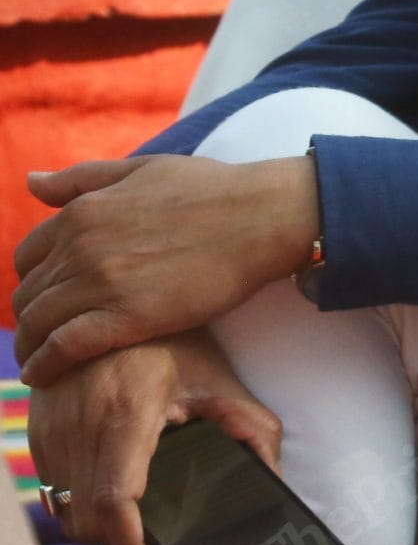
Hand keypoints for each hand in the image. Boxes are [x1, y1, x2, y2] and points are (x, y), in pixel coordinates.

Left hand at [13, 154, 318, 386]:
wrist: (262, 216)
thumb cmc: (213, 189)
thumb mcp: (142, 169)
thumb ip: (82, 177)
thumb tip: (31, 181)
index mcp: (81, 212)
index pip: (27, 256)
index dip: (34, 280)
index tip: (49, 296)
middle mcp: (79, 247)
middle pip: (29, 293)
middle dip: (30, 316)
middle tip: (46, 334)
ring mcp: (99, 283)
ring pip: (37, 324)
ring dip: (31, 346)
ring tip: (38, 361)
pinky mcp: (124, 318)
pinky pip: (62, 348)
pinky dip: (44, 365)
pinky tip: (43, 375)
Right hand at [27, 332, 280, 544]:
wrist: (113, 298)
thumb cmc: (173, 341)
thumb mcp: (220, 380)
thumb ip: (252, 429)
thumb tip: (273, 479)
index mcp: (126, 414)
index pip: (113, 503)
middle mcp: (78, 424)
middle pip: (85, 519)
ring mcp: (49, 427)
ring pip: (63, 509)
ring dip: (98, 529)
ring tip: (139, 530)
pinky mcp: (36, 428)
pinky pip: (50, 487)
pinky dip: (77, 504)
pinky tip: (113, 501)